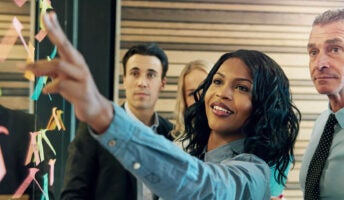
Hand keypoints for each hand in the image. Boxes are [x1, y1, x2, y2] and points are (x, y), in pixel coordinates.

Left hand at [26, 12, 112, 133]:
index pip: (63, 41)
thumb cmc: (77, 91)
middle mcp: (79, 65)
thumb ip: (50, 71)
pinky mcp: (81, 90)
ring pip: (58, 65)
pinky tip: (46, 90)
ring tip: (25, 68)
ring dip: (39, 66)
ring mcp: (82, 77)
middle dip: (54, 32)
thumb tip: (32, 66)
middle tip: (44, 18)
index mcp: (75, 61)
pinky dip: (50, 86)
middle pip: (65, 46)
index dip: (55, 28)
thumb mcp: (62, 79)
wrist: (94, 108)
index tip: (48, 14)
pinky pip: (60, 84)